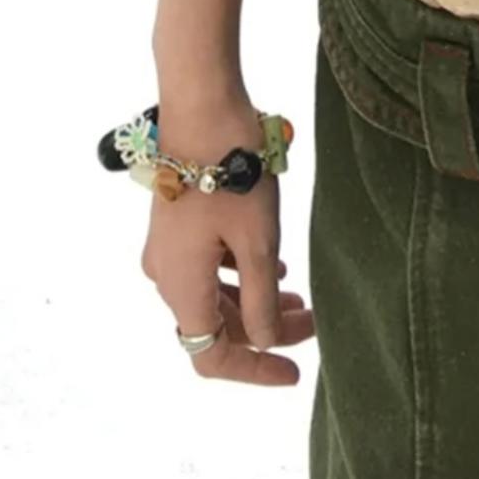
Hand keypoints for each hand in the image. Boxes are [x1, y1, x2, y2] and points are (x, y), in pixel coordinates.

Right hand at [140, 95, 315, 384]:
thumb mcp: (258, 242)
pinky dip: (241, 275)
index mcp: (180, 286)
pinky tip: (274, 267)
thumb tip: (263, 341)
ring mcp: (168, 247)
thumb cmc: (234, 172)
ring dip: (255, 303)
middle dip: (264, 331)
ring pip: (213, 294)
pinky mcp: (176, 222)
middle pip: (215, 324)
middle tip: (313, 324)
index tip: (295, 373)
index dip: (255, 371)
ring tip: (301, 299)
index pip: (212, 356)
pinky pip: (208, 267)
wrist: (202, 104)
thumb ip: (261, 301)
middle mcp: (165, 274)